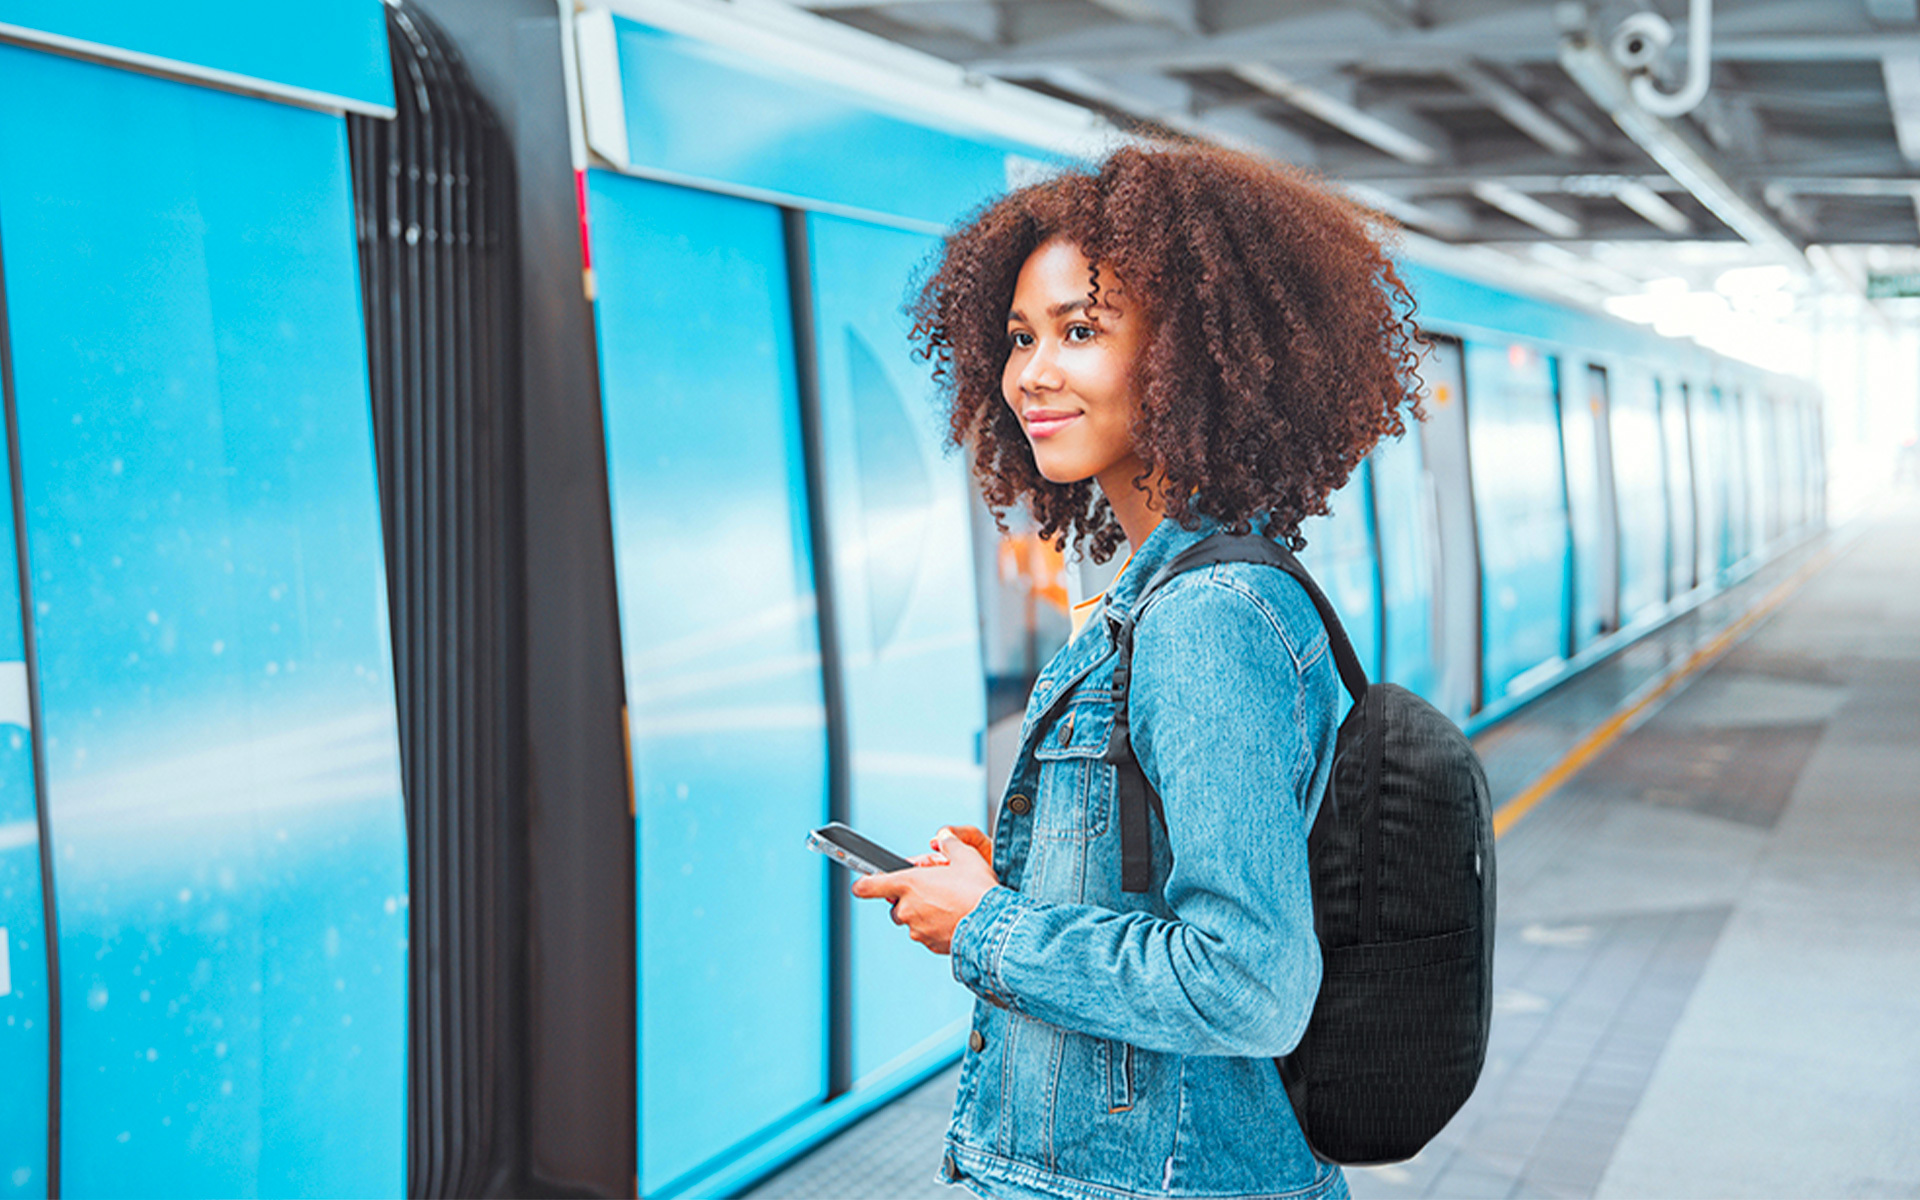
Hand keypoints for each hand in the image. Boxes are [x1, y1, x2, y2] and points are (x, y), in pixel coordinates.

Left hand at [851, 828, 997, 954]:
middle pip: (897, 905)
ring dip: (924, 914)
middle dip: (911, 899)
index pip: (870, 885)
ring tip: (949, 905)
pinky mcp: (931, 946)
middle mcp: (907, 909)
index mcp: (908, 884)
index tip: (859, 885)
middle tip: (933, 890)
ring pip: (913, 921)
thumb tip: (944, 836)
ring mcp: (918, 930)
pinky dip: (936, 929)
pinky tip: (955, 920)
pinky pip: (928, 935)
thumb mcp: (965, 856)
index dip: (863, 884)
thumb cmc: (978, 890)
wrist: (995, 925)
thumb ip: (949, 843)